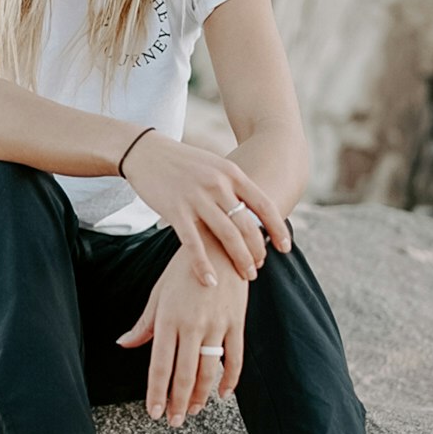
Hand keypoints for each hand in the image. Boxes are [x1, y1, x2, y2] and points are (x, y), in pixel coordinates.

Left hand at [116, 234, 248, 423]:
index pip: (159, 365)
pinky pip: (234, 357)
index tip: (153, 413)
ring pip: (209, 370)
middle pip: (185, 374)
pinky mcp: (236, 321)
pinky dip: (230, 380)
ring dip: (202, 395)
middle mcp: (192, 325)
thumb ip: (144, 324)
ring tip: (194, 410)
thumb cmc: (183, 268)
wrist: (220, 243)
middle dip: (178, 402)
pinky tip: (223, 394)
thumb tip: (124, 343)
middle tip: (174, 422)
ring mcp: (217, 324)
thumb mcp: (159, 293)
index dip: (156, 393)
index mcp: (167, 318)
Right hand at [120, 129, 290, 286]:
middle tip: (260, 267)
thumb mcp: (215, 167)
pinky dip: (203, 265)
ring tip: (246, 276)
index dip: (278, 228)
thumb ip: (234, 186)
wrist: (147, 152)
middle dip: (258, 250)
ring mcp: (197, 198)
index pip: (264, 204)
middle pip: (247, 225)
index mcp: (231, 173)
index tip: (285, 247)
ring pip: (227, 236)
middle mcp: (217, 185)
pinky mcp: (176, 211)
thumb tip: (255, 210)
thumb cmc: (184, 163)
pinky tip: (211, 281)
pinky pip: (194, 244)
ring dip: (240, 260)